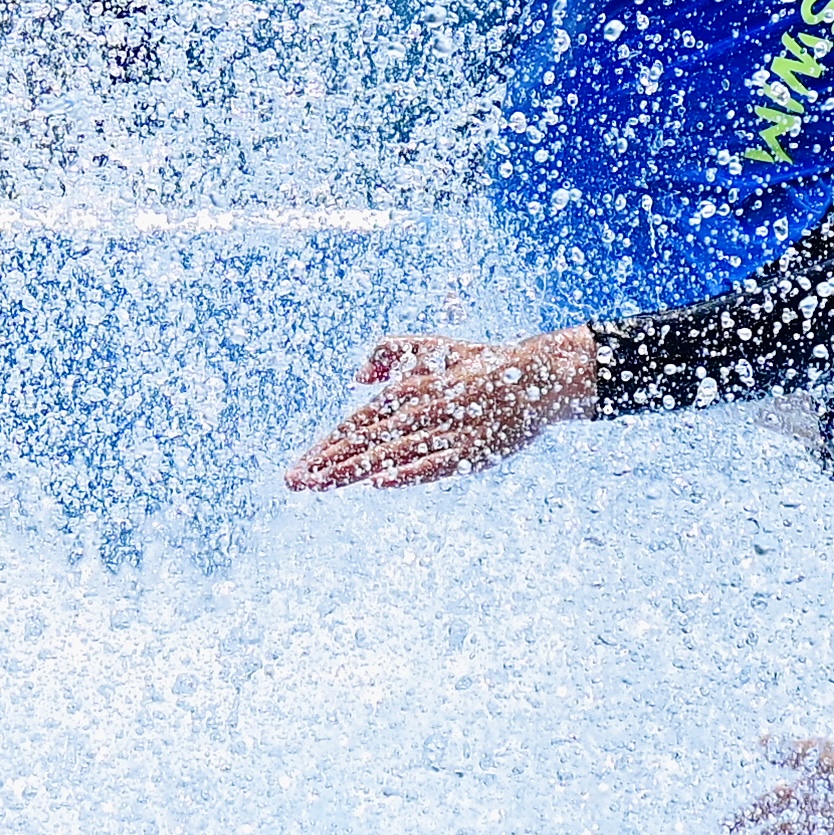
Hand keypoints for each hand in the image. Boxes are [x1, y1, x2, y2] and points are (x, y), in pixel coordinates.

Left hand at [286, 327, 593, 490]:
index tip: (299, 467)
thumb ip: (391, 351)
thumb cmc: (480, 362)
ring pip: (392, 454)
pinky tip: (381, 482)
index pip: (359, 422)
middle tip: (294, 483)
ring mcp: (448, 431)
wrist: (539, 375)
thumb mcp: (433, 348)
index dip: (327, 445)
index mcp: (412, 386)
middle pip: (367, 440)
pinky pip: (436, 465)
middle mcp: (424, 409)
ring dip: (353, 471)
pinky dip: (409, 473)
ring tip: (320, 487)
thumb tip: (357, 378)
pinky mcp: (474, 451)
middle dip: (328, 463)